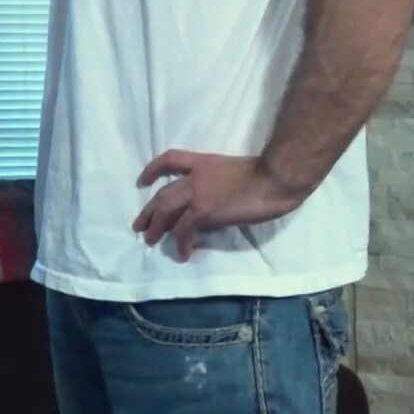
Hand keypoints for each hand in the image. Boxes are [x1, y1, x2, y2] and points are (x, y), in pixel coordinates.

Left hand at [130, 151, 303, 260]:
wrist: (274, 178)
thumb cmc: (265, 174)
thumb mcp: (233, 171)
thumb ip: (217, 182)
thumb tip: (214, 203)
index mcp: (203, 162)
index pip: (170, 160)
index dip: (152, 169)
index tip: (141, 180)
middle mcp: (195, 176)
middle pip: (162, 193)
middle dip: (149, 211)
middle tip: (139, 225)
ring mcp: (197, 193)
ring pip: (165, 210)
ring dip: (156, 227)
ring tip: (150, 240)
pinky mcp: (204, 211)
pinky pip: (184, 229)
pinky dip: (181, 243)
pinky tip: (183, 254)